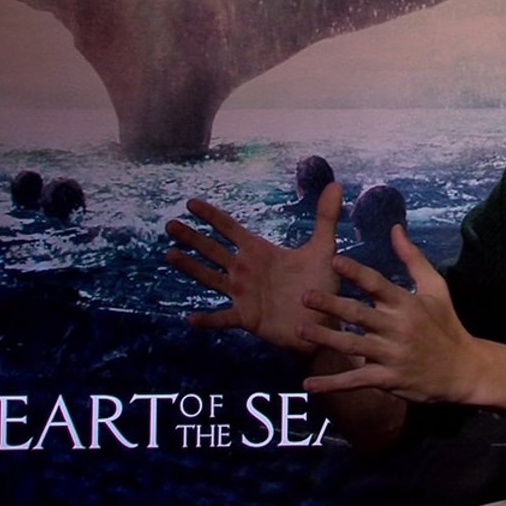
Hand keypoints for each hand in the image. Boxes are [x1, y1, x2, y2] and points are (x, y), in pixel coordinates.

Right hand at [165, 183, 341, 355]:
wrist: (324, 322)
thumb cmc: (320, 285)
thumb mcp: (324, 249)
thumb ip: (326, 217)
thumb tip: (336, 184)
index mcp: (259, 252)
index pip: (230, 229)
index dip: (211, 216)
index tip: (191, 203)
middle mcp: (245, 271)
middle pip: (213, 250)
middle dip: (192, 238)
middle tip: (170, 224)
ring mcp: (243, 294)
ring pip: (210, 278)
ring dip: (190, 268)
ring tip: (169, 255)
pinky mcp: (247, 317)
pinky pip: (224, 317)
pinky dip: (208, 319)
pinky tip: (190, 319)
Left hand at [298, 225, 481, 403]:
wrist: (463, 370)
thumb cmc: (446, 324)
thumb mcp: (436, 288)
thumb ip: (412, 258)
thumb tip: (394, 228)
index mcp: (406, 304)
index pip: (378, 284)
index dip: (356, 272)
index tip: (334, 260)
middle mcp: (397, 328)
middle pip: (360, 315)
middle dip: (331, 304)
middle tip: (305, 296)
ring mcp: (392, 355)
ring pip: (353, 346)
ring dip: (325, 338)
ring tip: (300, 330)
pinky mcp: (388, 379)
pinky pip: (356, 381)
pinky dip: (332, 383)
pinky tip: (308, 383)